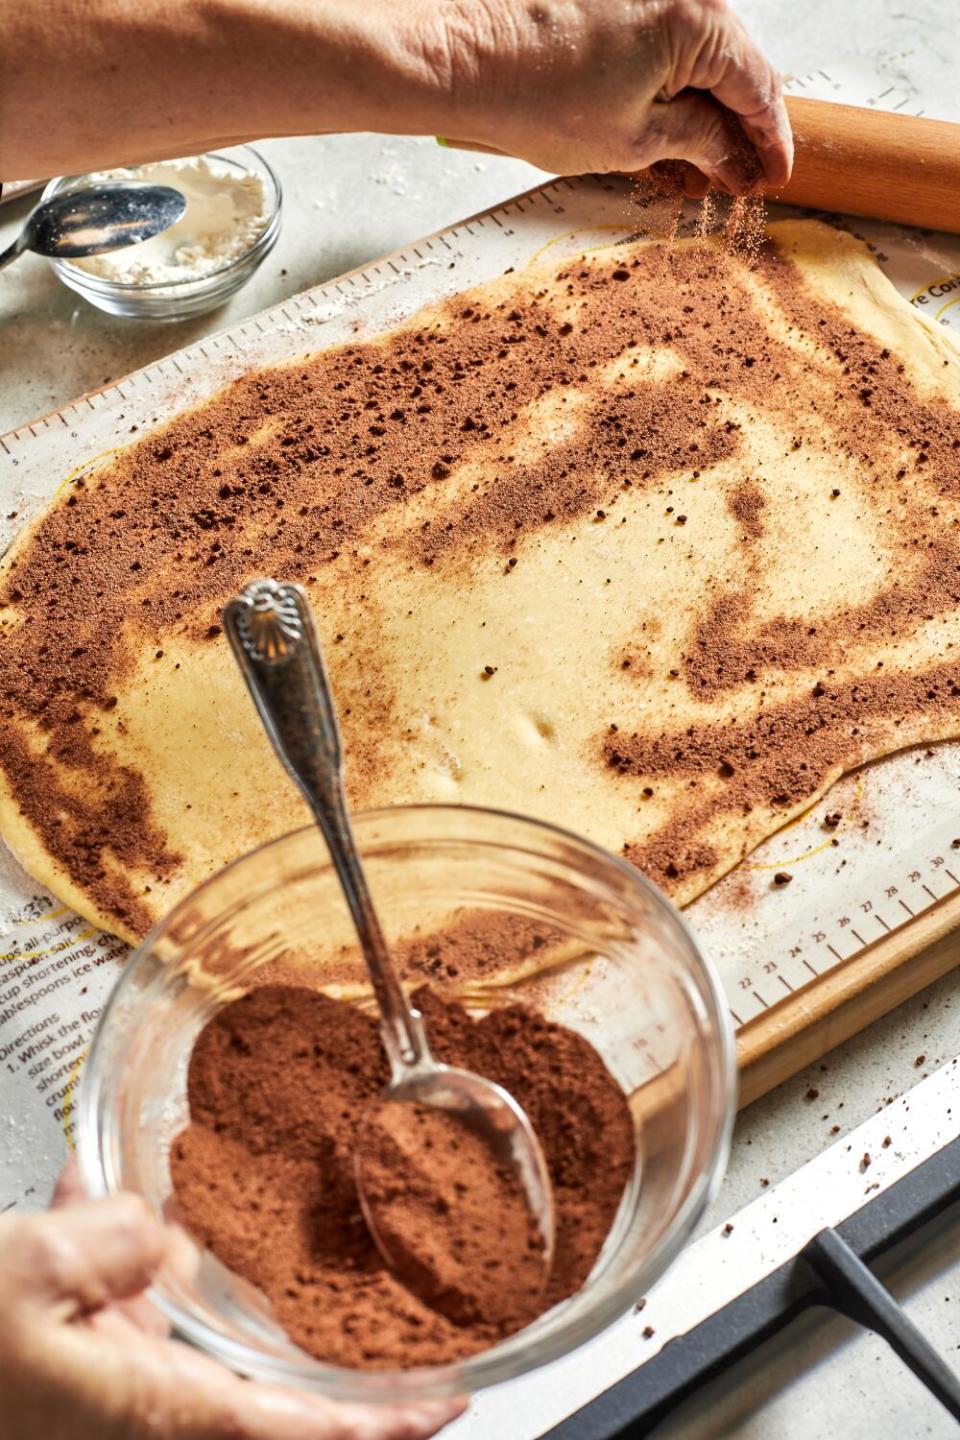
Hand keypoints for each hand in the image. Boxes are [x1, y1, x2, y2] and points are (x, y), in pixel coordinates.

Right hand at [0, 1166, 463, 1439]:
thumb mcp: (28, 1266)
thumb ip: (119, 1243)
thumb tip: (156, 1238)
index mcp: (147, 1419)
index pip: (299, 1437)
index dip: (385, 1428)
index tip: (451, 1402)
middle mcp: (129, 1427)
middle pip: (242, 1389)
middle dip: (278, 1319)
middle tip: (334, 1265)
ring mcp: (89, 1409)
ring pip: (168, 1340)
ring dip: (173, 1269)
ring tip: (168, 1197)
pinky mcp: (52, 1381)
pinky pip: (104, 1320)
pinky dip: (107, 1266)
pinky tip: (87, 1197)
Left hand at [419, 0, 791, 192]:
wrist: (465, 60)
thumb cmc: (536, 94)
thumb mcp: (633, 141)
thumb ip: (698, 141)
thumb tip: (730, 152)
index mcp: (699, 21)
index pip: (760, 87)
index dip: (771, 141)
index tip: (775, 176)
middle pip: (735, 66)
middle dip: (739, 125)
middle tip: (739, 176)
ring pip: (700, 55)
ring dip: (705, 106)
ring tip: (701, 160)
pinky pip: (666, 40)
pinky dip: (673, 82)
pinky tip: (667, 123)